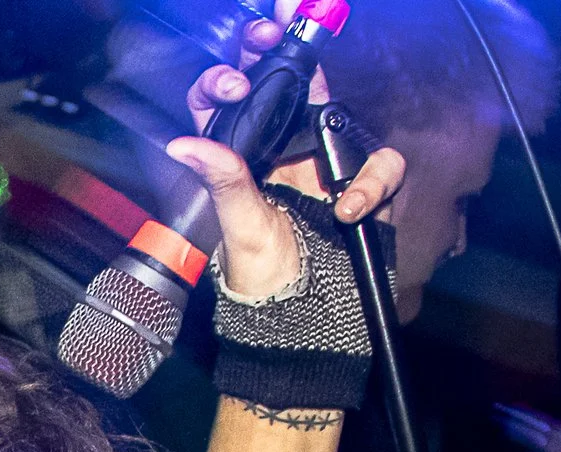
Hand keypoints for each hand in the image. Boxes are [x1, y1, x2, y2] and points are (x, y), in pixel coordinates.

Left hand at [171, 3, 404, 300]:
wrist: (307, 314)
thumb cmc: (262, 274)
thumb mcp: (237, 226)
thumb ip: (222, 180)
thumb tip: (181, 144)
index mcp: (239, 156)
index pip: (225, 102)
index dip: (224, 79)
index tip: (235, 81)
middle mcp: (280, 147)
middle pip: (284, 81)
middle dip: (284, 47)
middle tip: (278, 27)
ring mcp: (323, 158)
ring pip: (338, 109)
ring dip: (338, 120)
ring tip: (323, 169)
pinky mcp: (362, 176)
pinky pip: (379, 160)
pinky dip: (372, 182)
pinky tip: (348, 209)